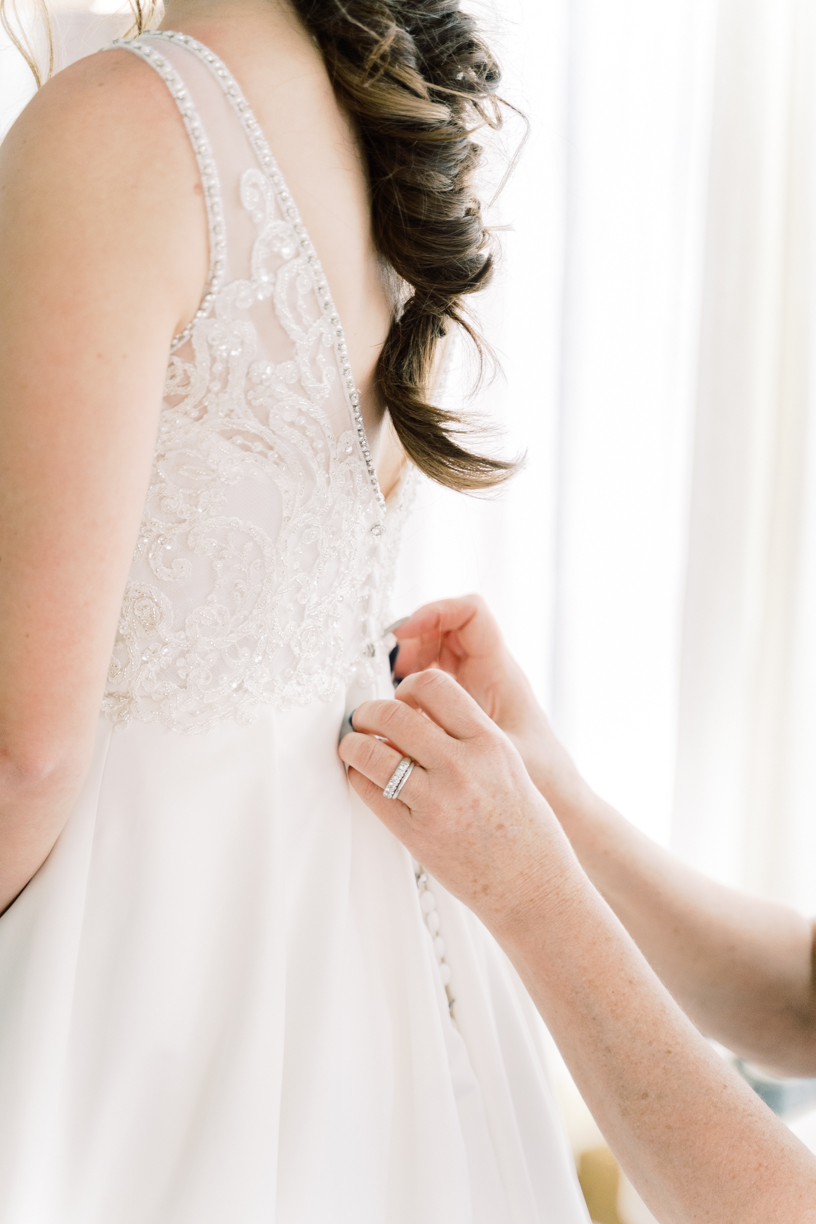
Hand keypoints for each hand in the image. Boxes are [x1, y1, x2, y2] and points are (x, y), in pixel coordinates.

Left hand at [338, 667, 573, 936]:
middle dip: (370, 711)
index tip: (401, 698)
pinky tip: (363, 778)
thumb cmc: (525, 830)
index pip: (434, 686)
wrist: (534, 889)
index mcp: (490, 743)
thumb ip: (468, 737)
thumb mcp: (509, 767)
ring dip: (353, 743)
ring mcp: (436, 800)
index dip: (408, 687)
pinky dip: (358, 778)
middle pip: (394, 714)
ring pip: (371, 751)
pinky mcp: (416, 834)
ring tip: (354, 746)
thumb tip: (420, 713)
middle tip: (365, 719)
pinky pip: (369, 792)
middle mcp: (462, 766)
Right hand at [392, 596, 588, 818]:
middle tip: (391, 671)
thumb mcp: (495, 756)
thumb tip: (397, 738)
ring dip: (412, 662)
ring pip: (440, 652)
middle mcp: (490, 673)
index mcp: (501, 672)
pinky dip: (417, 687)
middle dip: (414, 640)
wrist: (565, 801)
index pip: (471, 613)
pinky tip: (404, 714)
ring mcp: (479, 688)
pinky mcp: (470, 707)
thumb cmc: (544, 778)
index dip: (435, 611)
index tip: (402, 634)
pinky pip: (439, 680)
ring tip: (394, 692)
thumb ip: (450, 743)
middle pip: (447, 628)